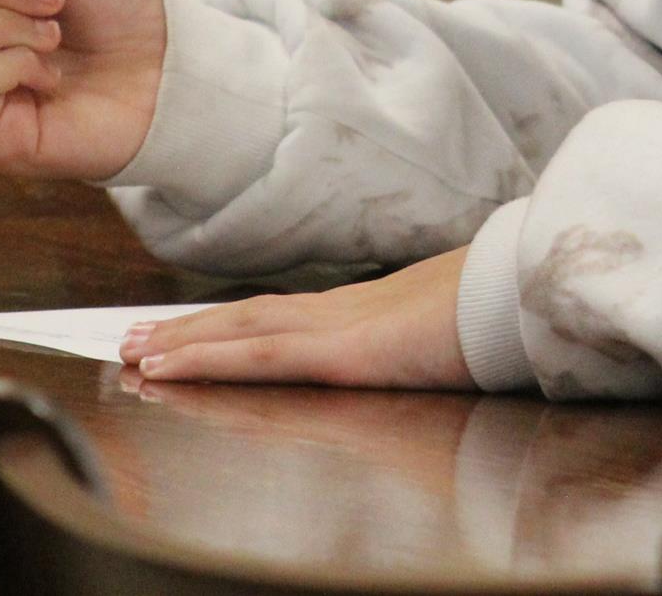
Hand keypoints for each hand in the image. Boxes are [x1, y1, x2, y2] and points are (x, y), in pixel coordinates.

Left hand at [118, 249, 473, 389]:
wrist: (529, 295)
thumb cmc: (500, 313)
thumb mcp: (450, 332)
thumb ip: (421, 339)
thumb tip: (415, 343)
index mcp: (365, 311)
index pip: (280, 316)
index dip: (228, 322)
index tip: (188, 329)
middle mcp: (340, 313)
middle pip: (247, 316)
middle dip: (188, 329)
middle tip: (132, 338)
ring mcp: (337, 328)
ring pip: (239, 332)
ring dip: (181, 342)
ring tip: (132, 352)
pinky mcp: (342, 350)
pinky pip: (259, 356)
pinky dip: (208, 359)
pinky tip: (170, 367)